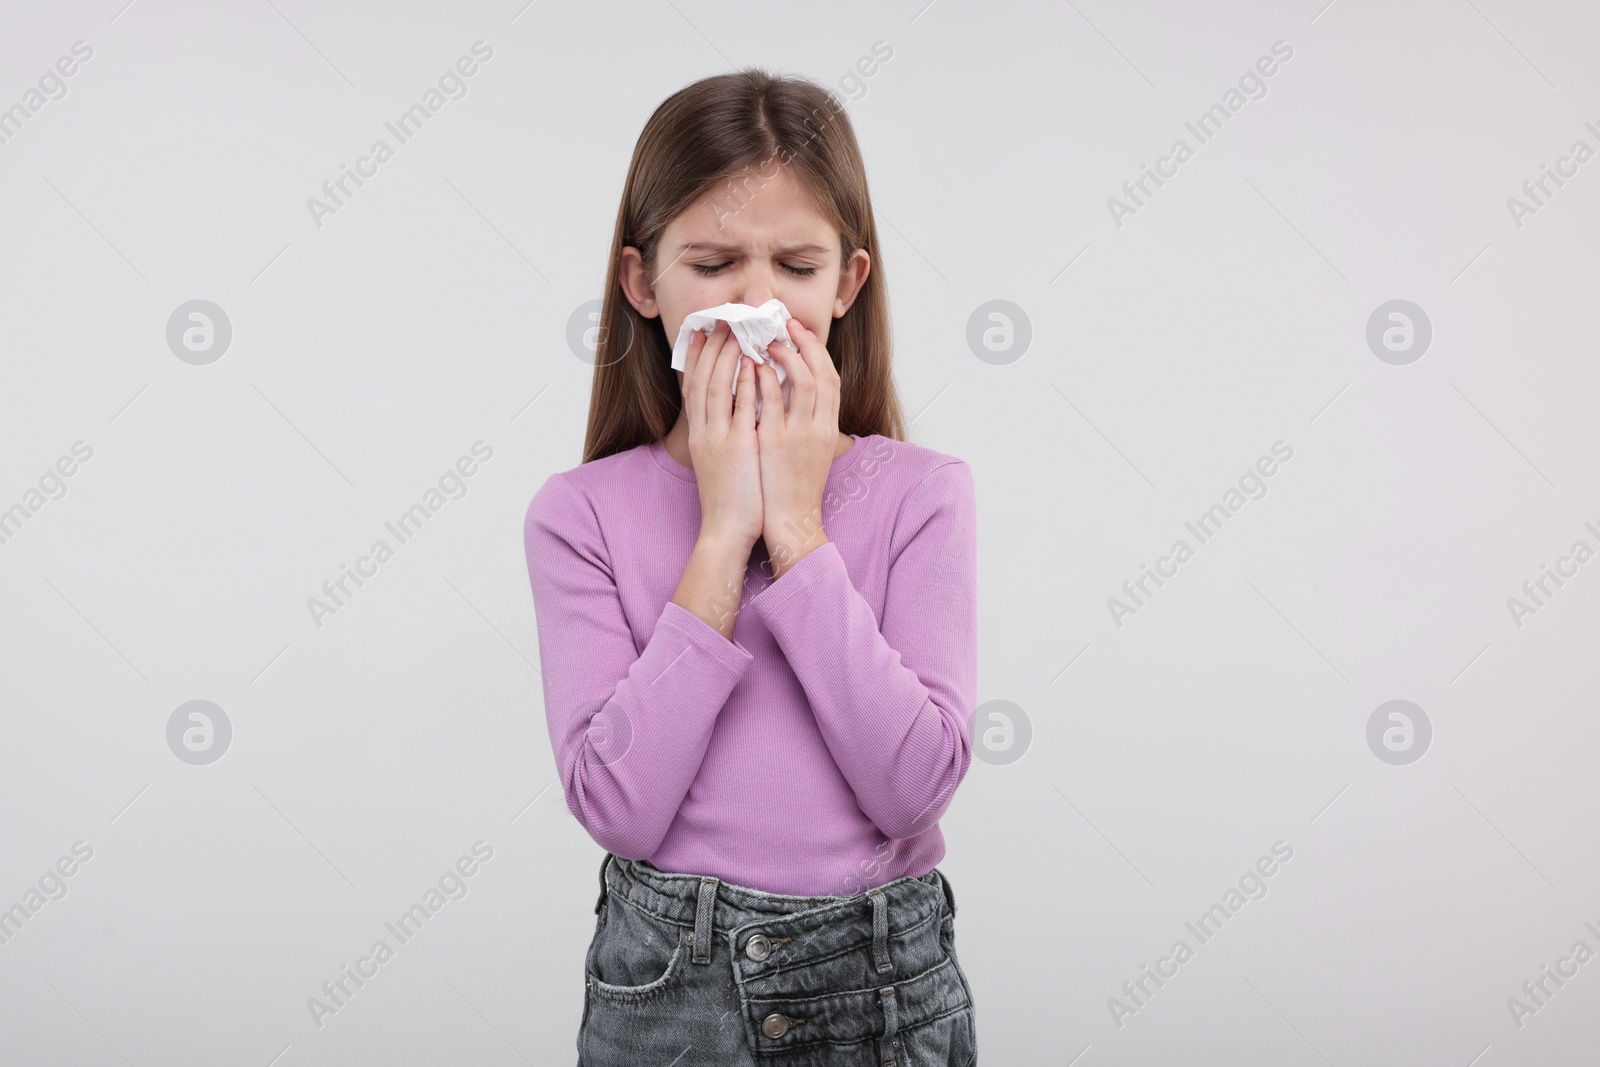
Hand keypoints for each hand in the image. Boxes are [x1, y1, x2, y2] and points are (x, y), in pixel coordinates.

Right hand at [682, 320, 762, 551]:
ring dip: (726, 357)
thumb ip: (722, 433)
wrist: (726, 531)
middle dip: (710, 348)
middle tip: (720, 320)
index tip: (700, 332)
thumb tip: (732, 410)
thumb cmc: (729, 499)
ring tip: (736, 331)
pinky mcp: (738, 449)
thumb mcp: (719, 460)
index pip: (692, 387)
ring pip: (718, 388)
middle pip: (702, 380)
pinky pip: (741, 409)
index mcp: (698, 435)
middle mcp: (704, 433)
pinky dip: (745, 384)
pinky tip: (753, 364)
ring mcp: (719, 439)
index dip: (696, 357)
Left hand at [753, 317, 838, 577]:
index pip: (832, 379)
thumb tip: (793, 397)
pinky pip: (772, 402)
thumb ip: (806, 424)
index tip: (801, 334)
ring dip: (786, 355)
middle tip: (786, 324)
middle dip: (806, 344)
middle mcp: (819, 428)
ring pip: (801, 381)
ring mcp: (799, 434)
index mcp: (828, 429)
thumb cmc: (796, 491)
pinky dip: (765, 379)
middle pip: (822, 373)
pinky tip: (752, 365)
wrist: (792, 524)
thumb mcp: (811, 454)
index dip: (817, 353)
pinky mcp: (777, 443)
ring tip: (767, 341)